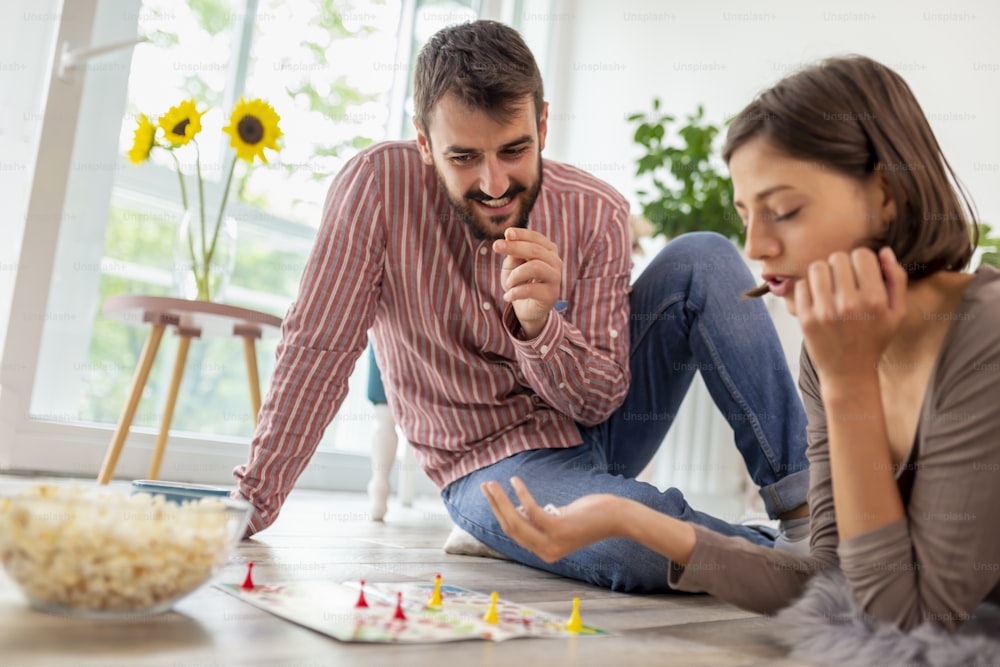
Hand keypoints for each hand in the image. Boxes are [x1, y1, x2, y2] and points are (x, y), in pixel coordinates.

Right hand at [481, 477, 623, 562]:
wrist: (616, 518)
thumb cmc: (589, 516)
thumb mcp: (561, 519)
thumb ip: (541, 520)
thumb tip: (518, 509)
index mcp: (545, 552)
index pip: (514, 533)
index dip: (499, 513)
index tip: (491, 496)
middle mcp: (546, 552)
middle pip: (510, 527)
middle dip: (494, 505)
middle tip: (485, 486)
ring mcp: (551, 543)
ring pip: (516, 520)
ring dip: (500, 500)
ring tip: (492, 484)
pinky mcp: (558, 529)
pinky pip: (531, 510)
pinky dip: (521, 494)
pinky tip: (515, 481)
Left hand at [493, 228, 562, 338]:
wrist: (526, 308)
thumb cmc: (519, 282)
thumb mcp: (512, 265)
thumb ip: (513, 254)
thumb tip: (509, 241)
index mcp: (548, 250)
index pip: (535, 238)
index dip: (521, 234)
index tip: (507, 233)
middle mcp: (555, 262)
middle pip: (535, 250)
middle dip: (514, 247)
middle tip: (495, 247)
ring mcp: (555, 278)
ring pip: (536, 267)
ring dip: (516, 274)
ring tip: (507, 283)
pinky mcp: (551, 295)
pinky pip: (531, 289)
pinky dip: (515, 292)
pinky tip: (507, 296)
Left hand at [796, 246, 906, 382]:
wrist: (848, 372)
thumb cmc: (874, 339)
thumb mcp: (897, 313)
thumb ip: (896, 279)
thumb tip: (885, 251)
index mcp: (875, 300)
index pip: (862, 254)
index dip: (862, 260)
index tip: (861, 273)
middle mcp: (849, 304)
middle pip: (838, 257)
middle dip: (842, 265)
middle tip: (845, 281)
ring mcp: (824, 312)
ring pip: (817, 267)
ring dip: (824, 273)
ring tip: (830, 287)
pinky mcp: (806, 318)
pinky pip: (802, 285)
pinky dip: (809, 288)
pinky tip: (819, 299)